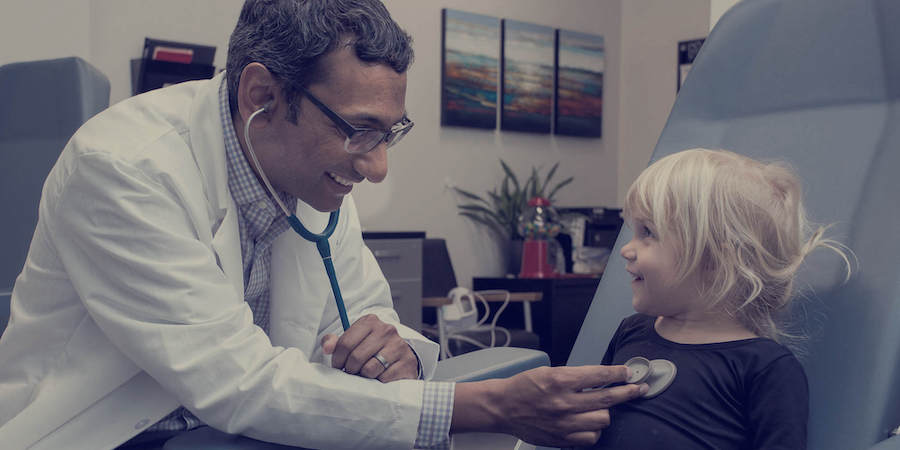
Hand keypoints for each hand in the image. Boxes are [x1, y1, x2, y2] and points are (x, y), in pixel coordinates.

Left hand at [321, 314, 417, 381]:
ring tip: (366, 374)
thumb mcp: (353, 342)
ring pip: (370, 369)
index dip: (338, 359)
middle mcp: (386, 330)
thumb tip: (327, 348)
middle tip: (353, 372)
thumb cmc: (372, 350)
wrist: (400, 357)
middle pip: (356, 357)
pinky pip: (384, 378)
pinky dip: (379, 382)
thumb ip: (335, 343)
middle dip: (350, 369)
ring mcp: (398, 345)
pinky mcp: (407, 362)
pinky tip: (380, 377)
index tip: (339, 366)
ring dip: (365, 376)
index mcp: (370, 321)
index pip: (345, 343)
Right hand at [452, 365, 647, 446]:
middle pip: (607, 399)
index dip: (618, 373)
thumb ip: (576, 376)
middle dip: (628, 392)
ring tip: (605, 406)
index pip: (599, 375)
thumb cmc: (525, 386)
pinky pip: (590, 438)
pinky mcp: (561, 438)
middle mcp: (564, 402)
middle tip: (639, 389)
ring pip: (602, 419)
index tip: (627, 372)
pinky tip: (591, 423)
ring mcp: (563, 423)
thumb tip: (603, 377)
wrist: (503, 407)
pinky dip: (595, 430)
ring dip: (607, 411)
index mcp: (560, 380)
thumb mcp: (549, 371)